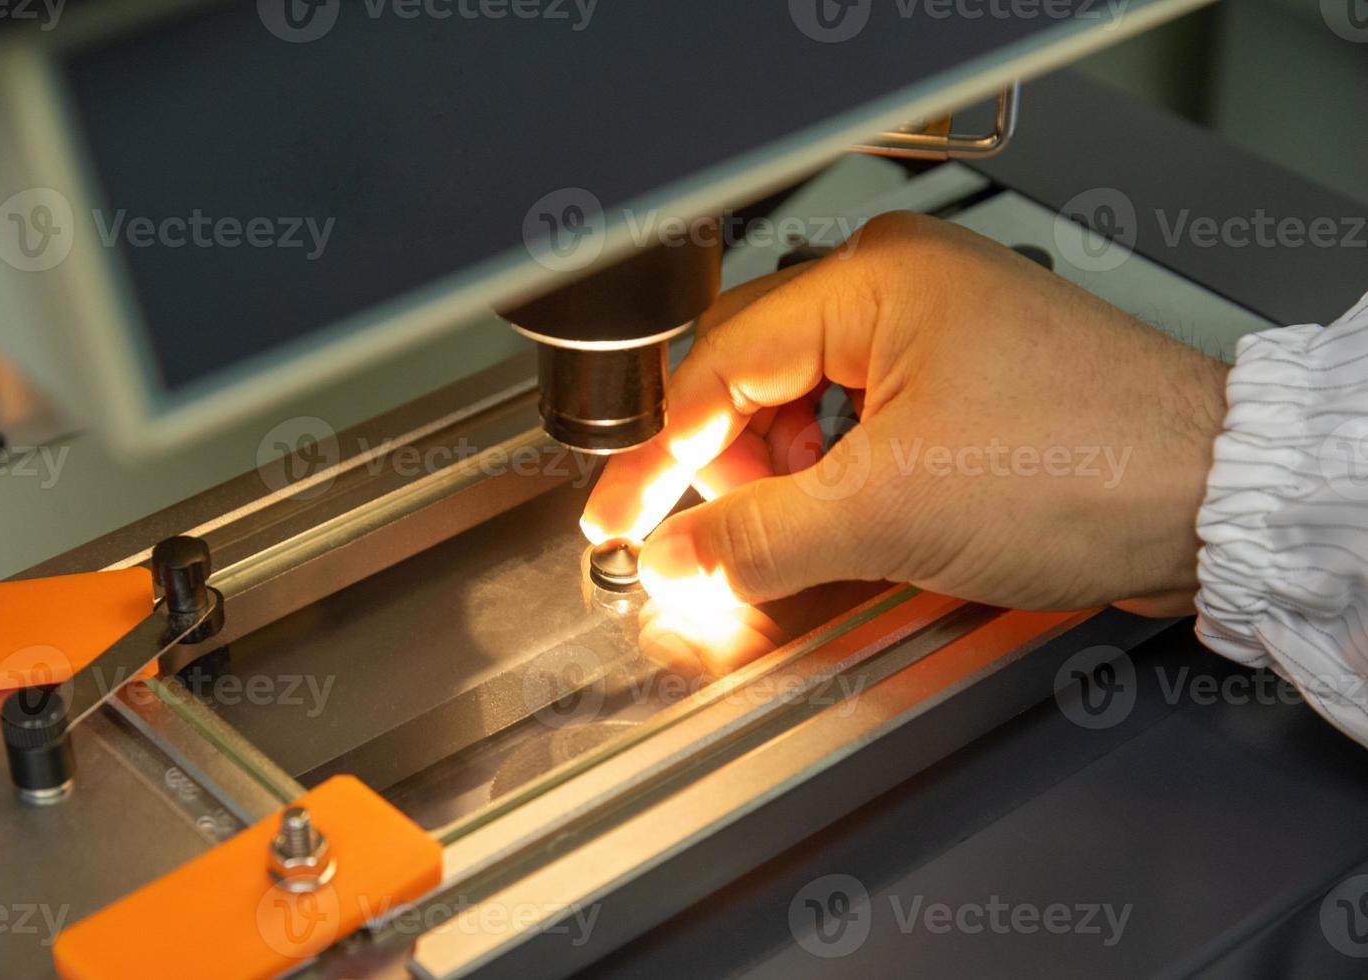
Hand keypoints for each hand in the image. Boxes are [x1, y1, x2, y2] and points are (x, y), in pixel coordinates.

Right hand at [582, 211, 1229, 618]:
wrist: (1215, 498)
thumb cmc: (1086, 465)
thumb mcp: (887, 514)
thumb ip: (755, 536)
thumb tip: (675, 555)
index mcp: (873, 279)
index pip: (716, 367)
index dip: (662, 457)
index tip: (625, 521)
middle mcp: (903, 284)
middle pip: (754, 376)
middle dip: (724, 467)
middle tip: (709, 543)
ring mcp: (938, 327)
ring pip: (807, 401)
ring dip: (784, 478)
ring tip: (802, 537)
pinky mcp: (967, 376)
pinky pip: (864, 417)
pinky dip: (837, 475)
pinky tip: (850, 520)